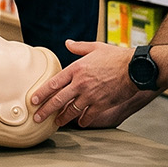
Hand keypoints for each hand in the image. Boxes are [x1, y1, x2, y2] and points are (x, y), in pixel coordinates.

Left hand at [30, 40, 155, 128]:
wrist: (134, 69)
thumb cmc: (116, 57)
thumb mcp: (95, 47)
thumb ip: (79, 47)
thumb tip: (68, 43)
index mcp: (76, 69)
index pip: (53, 83)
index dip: (42, 93)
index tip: (33, 100)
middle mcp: (80, 83)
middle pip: (58, 100)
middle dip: (46, 110)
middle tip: (37, 117)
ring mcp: (90, 95)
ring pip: (71, 110)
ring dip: (62, 118)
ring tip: (56, 123)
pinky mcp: (101, 104)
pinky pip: (88, 116)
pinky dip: (83, 120)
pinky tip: (79, 123)